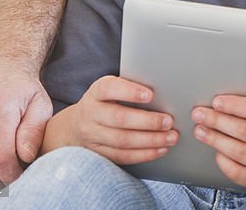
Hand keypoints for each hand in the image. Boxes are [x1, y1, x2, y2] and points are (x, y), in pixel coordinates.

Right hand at [42, 76, 176, 164]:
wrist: (74, 126)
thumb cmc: (104, 102)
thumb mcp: (110, 89)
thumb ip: (130, 88)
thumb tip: (164, 90)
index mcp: (97, 92)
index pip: (109, 88)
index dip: (130, 91)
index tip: (150, 94)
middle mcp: (91, 113)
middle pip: (119, 118)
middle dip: (148, 121)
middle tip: (169, 121)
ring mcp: (92, 135)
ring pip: (122, 140)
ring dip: (150, 140)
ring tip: (170, 137)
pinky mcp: (97, 153)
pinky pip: (122, 156)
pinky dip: (143, 154)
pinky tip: (160, 149)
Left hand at [191, 79, 245, 193]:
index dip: (236, 105)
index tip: (217, 100)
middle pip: (245, 131)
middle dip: (218, 121)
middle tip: (199, 114)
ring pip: (239, 152)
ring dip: (215, 140)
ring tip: (200, 130)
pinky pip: (238, 173)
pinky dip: (223, 161)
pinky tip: (215, 151)